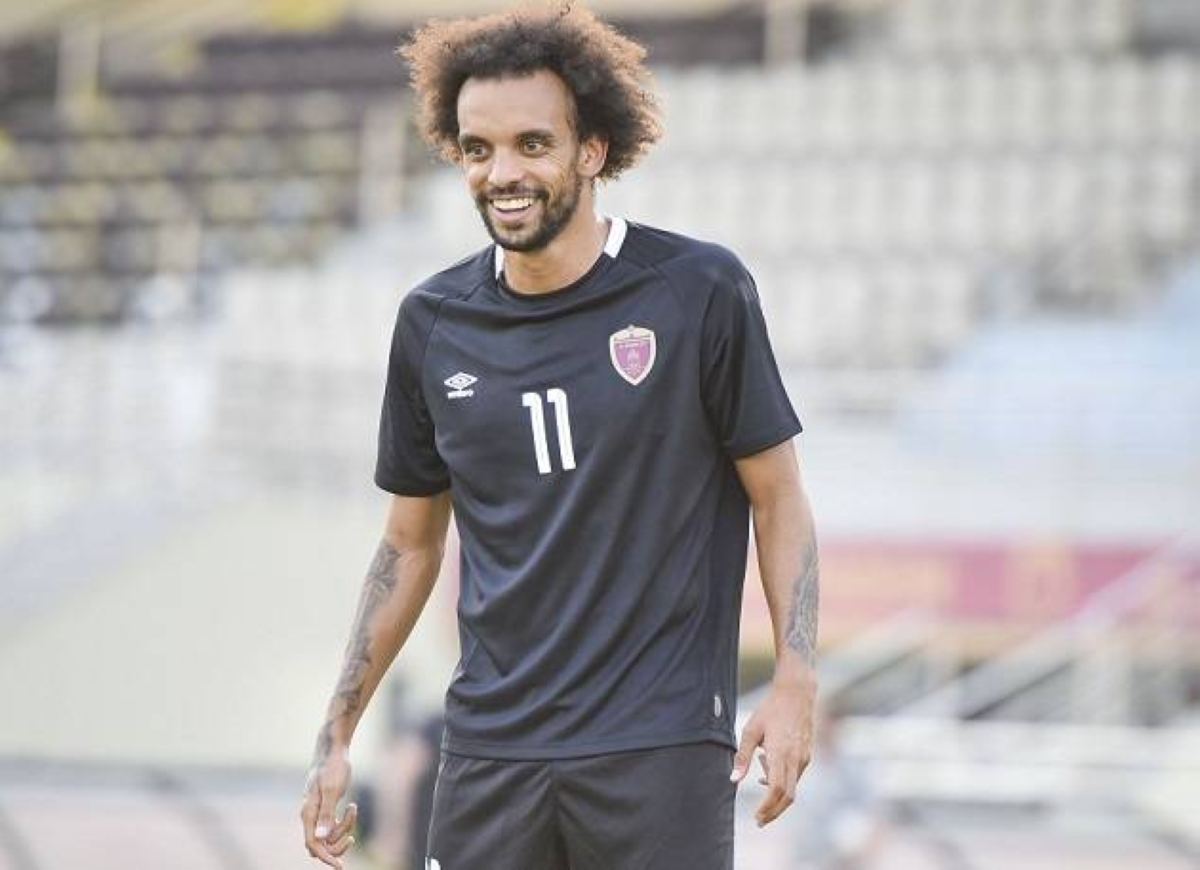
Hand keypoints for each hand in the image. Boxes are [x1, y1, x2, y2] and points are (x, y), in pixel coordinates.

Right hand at [300, 751, 356, 867]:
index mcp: (308, 813)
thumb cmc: (333, 767)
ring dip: (343, 828)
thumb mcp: (332, 789)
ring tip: (352, 808)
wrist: (333, 750)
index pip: (313, 845)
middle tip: (351, 834)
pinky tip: (352, 808)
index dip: (326, 858)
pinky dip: (343, 822)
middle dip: (337, 843)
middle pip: (321, 845)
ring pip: (328, 836)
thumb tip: (321, 839)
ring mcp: (316, 813)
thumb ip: (326, 815)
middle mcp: (309, 816)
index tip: (341, 867)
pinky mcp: (325, 808)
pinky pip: (332, 826)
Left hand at [730, 679, 814, 826]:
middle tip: (759, 821)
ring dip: (776, 795)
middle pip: (788, 796)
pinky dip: (783, 781)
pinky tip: (768, 768)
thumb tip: (733, 780)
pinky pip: (796, 776)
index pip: (776, 790)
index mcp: (780, 753)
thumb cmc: (770, 709)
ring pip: (793, 787)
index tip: (756, 817)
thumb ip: (742, 757)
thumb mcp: (750, 730)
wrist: (797, 693)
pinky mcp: (807, 754)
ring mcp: (804, 757)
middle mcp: (796, 758)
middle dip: (774, 812)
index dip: (767, 807)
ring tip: (759, 780)